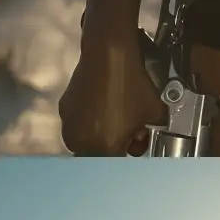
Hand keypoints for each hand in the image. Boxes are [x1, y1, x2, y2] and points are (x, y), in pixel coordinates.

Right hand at [60, 34, 164, 155]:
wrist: (109, 52)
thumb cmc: (132, 82)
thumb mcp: (154, 114)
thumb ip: (148, 135)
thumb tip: (142, 139)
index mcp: (103, 148)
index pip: (114, 166)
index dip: (125, 159)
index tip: (131, 153)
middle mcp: (80, 140)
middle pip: (96, 157)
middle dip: (112, 149)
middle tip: (128, 135)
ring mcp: (69, 124)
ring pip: (85, 141)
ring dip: (98, 136)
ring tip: (115, 118)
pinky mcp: (65, 108)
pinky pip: (78, 123)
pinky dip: (89, 121)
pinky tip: (103, 105)